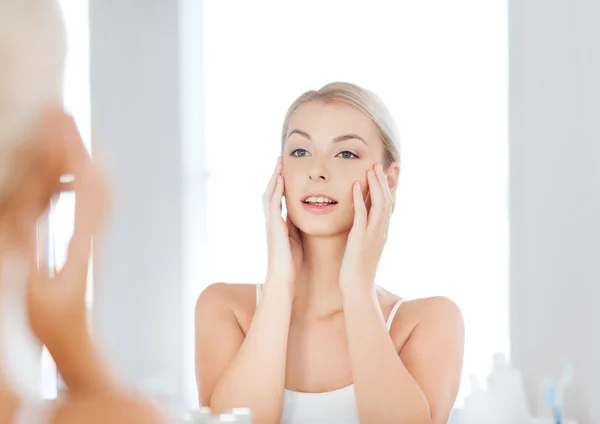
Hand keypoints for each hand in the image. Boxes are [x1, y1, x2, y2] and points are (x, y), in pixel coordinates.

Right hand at [26, 113, 109, 349]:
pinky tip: (71, 170)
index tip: (59, 117)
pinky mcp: (91, 239)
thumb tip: (27, 192)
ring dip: (84, 155)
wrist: (76, 338)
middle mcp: (96, 230)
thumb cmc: (50, 318)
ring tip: (65, 130)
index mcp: (83, 237)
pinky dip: (83, 176)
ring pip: (100, 186)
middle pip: (98, 177)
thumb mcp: (27, 277)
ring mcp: (97, 234)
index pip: (84, 182)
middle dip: (79, 141)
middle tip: (62, 111)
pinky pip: (94, 200)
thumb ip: (26, 234)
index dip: (71, 147)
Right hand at [262, 157, 302, 293]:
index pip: (277, 198)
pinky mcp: (273, 227)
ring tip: (279, 163)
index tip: (286, 169)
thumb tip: (301, 218)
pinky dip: (276, 191)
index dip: (280, 183)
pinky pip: (273, 205)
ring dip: (274, 178)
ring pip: (269, 195)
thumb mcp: (296, 240)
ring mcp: (271, 223)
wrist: (282, 278)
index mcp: (278, 223)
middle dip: (275, 175)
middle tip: (280, 159)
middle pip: (270, 192)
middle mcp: (271, 221)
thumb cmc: (291, 263)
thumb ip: (296, 228)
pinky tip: (281, 180)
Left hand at [340, 164, 392, 294]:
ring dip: (375, 185)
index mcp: (382, 231)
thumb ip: (366, 232)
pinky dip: (359, 198)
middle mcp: (381, 230)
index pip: (389, 204)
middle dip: (384, 181)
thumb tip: (362, 221)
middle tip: (381, 164)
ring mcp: (373, 234)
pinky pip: (361, 214)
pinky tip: (355, 185)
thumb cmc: (357, 269)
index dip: (390, 187)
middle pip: (386, 200)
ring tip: (371, 169)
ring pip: (378, 204)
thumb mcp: (365, 246)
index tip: (391, 171)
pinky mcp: (360, 238)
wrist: (357, 288)